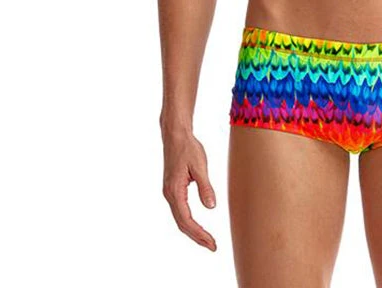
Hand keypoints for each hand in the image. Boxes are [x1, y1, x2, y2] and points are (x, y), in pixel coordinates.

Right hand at [162, 129, 217, 250]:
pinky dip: (189, 221)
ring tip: (207, 240)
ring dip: (193, 231)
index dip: (199, 234)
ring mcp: (169, 192)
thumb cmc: (188, 148)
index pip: (187, 220)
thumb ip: (205, 187)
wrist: (175, 135)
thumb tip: (211, 207)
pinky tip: (197, 226)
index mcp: (174, 191)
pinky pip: (180, 211)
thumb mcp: (200, 166)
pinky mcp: (172, 189)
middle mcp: (169, 195)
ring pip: (180, 218)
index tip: (212, 243)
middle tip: (213, 246)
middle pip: (182, 223)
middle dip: (197, 237)